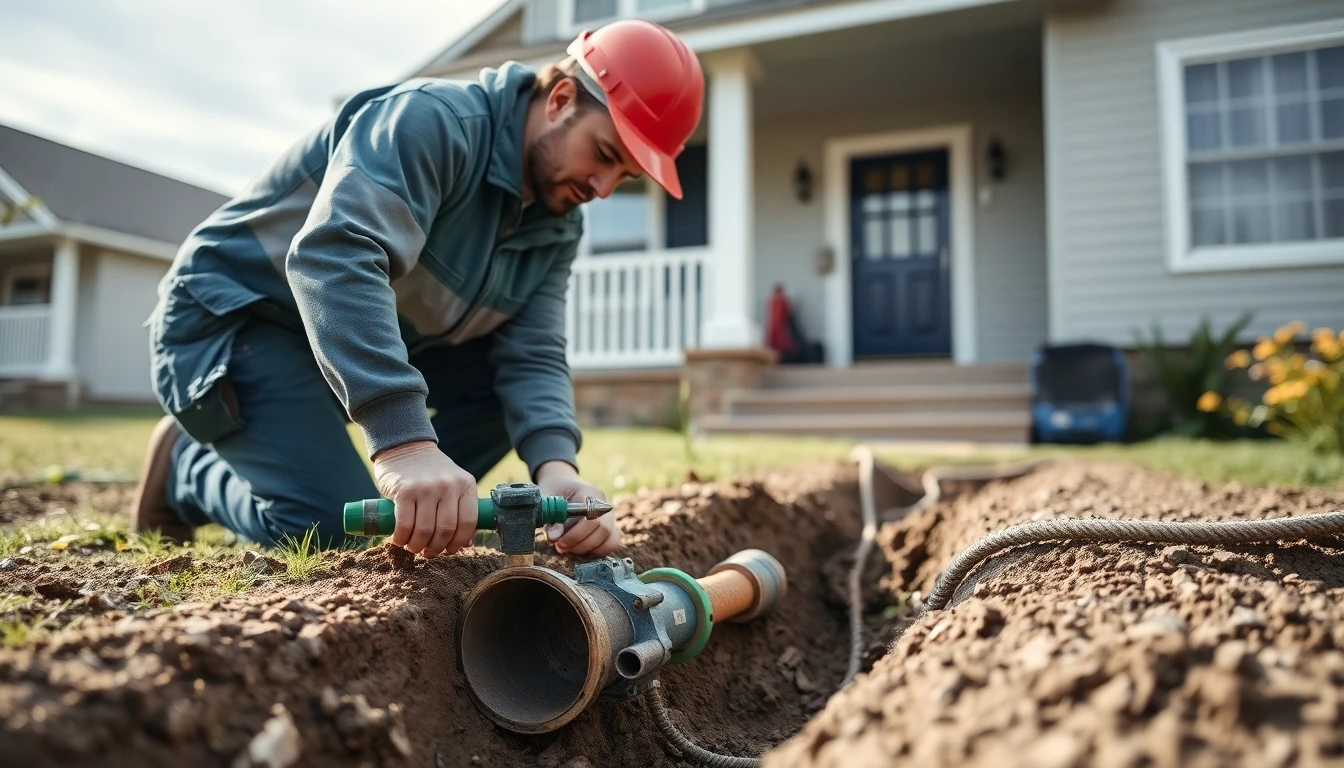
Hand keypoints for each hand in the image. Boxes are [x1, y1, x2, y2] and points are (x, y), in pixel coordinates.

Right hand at [372, 440, 477, 557]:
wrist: (405, 445)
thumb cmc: (430, 472)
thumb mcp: (453, 484)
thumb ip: (460, 509)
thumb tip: (467, 543)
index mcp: (466, 484)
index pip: (469, 522)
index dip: (459, 542)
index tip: (450, 549)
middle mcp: (448, 485)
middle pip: (446, 530)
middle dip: (436, 548)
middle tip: (427, 552)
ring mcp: (426, 487)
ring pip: (425, 531)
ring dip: (417, 546)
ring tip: (412, 546)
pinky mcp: (404, 491)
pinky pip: (405, 525)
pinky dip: (401, 538)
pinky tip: (399, 539)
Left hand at [535, 461, 620, 555]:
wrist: (563, 484)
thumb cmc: (555, 490)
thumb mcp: (547, 499)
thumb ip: (550, 516)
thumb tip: (553, 538)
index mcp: (589, 493)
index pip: (592, 518)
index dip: (576, 535)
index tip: (558, 542)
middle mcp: (604, 504)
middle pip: (603, 530)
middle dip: (580, 544)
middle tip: (560, 546)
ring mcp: (610, 516)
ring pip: (609, 539)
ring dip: (587, 549)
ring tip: (568, 547)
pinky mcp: (610, 527)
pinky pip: (611, 543)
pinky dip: (596, 550)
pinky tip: (579, 547)